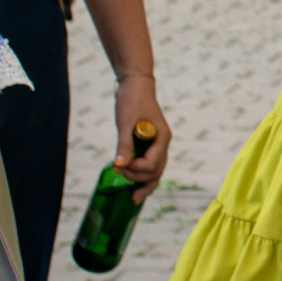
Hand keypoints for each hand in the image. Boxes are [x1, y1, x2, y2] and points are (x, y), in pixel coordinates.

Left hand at [113, 75, 170, 203]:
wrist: (135, 85)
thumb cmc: (131, 101)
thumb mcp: (125, 123)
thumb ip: (124, 145)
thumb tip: (119, 166)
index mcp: (162, 138)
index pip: (152, 165)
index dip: (135, 169)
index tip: (119, 165)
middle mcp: (163, 144)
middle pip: (156, 172)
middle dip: (138, 179)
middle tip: (118, 175)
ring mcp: (158, 145)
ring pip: (155, 172)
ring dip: (142, 182)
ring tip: (131, 195)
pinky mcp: (150, 144)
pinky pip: (150, 165)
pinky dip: (143, 176)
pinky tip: (135, 186)